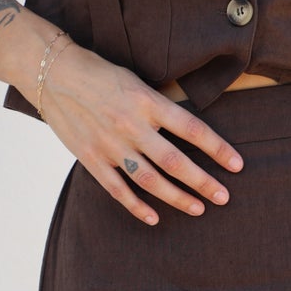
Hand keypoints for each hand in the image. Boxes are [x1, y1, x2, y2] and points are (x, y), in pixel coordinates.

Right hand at [39, 42, 243, 223]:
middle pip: (174, 161)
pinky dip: (137, 206)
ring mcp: (110, 145)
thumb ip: (159, 107)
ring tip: (199, 209)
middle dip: (202, 182)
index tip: (237, 165)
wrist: (53, 73)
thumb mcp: (136, 81)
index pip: (191, 129)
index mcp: (146, 101)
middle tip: (224, 197)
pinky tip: (155, 218)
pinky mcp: (91, 158)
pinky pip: (118, 189)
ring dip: (177, 197)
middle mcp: (131, 125)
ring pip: (150, 180)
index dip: (217, 149)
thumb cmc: (101, 74)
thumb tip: (189, 130)